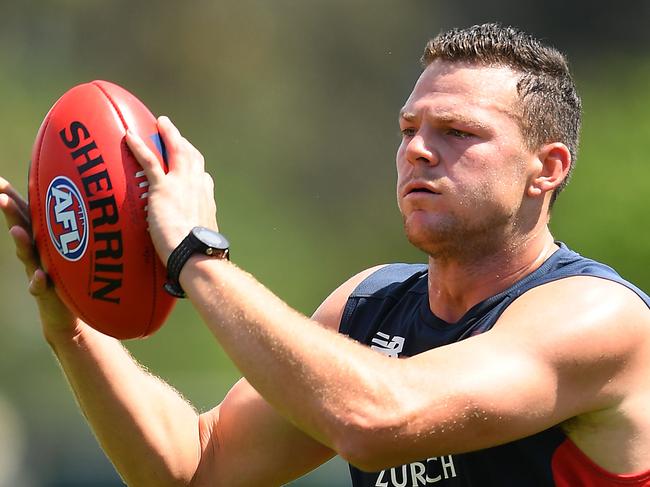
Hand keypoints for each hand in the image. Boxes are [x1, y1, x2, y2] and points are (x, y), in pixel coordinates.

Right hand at [0, 177, 83, 341]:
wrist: (66, 313)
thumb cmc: (71, 272)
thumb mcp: (71, 247)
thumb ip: (73, 226)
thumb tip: (92, 195)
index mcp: (42, 238)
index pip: (25, 214)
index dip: (11, 198)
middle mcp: (36, 252)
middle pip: (21, 229)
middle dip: (11, 214)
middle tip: (0, 198)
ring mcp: (37, 270)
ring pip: (27, 255)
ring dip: (21, 243)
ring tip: (17, 231)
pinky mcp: (45, 292)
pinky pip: (39, 287)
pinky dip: (38, 281)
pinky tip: (41, 276)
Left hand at [125, 116, 217, 262]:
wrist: (195, 253)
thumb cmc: (198, 255)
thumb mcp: (201, 242)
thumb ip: (193, 236)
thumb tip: (188, 249)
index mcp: (206, 200)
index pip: (203, 178)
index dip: (196, 169)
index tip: (192, 167)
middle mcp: (197, 186)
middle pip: (192, 157)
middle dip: (183, 143)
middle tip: (172, 133)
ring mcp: (181, 184)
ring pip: (176, 151)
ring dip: (168, 134)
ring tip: (160, 123)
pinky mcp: (163, 188)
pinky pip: (150, 161)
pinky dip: (139, 146)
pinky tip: (129, 135)